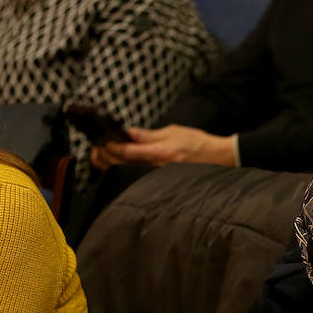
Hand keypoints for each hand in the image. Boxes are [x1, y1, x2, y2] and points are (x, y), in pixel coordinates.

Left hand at [92, 125, 235, 168]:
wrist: (216, 159)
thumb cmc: (197, 143)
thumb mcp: (173, 132)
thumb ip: (148, 135)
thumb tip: (128, 133)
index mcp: (159, 153)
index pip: (126, 152)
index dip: (110, 147)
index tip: (101, 140)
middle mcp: (155, 167)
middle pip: (121, 165)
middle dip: (104, 157)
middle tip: (95, 149)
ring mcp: (156, 176)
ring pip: (126, 173)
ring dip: (110, 165)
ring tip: (100, 157)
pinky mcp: (158, 180)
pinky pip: (135, 176)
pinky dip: (122, 171)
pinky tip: (115, 166)